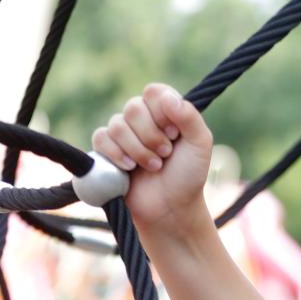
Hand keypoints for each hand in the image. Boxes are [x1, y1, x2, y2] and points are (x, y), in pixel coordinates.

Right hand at [91, 83, 212, 232]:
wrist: (170, 208)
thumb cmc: (188, 176)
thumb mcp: (200, 145)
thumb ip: (190, 117)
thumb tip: (168, 97)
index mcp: (166, 111)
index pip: (154, 91)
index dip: (161, 112)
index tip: (174, 134)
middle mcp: (144, 118)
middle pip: (133, 107)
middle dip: (151, 136)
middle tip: (165, 155)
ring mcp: (124, 133)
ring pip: (117, 125)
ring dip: (138, 150)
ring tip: (154, 167)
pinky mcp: (107, 150)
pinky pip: (101, 138)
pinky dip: (116, 154)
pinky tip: (129, 168)